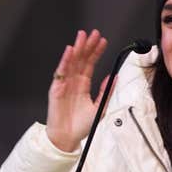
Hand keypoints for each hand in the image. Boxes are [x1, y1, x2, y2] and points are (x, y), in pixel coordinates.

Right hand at [46, 30, 107, 151]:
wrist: (67, 138)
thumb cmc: (81, 125)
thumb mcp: (99, 107)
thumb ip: (106, 91)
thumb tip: (114, 77)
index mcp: (83, 84)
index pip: (90, 64)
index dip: (96, 52)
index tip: (103, 41)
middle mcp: (74, 82)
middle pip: (81, 59)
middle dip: (88, 45)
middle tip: (94, 33)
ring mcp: (65, 84)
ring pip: (72, 62)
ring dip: (77, 48)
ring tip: (83, 36)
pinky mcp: (56, 89)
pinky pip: (61, 73)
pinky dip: (65, 61)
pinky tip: (70, 51)